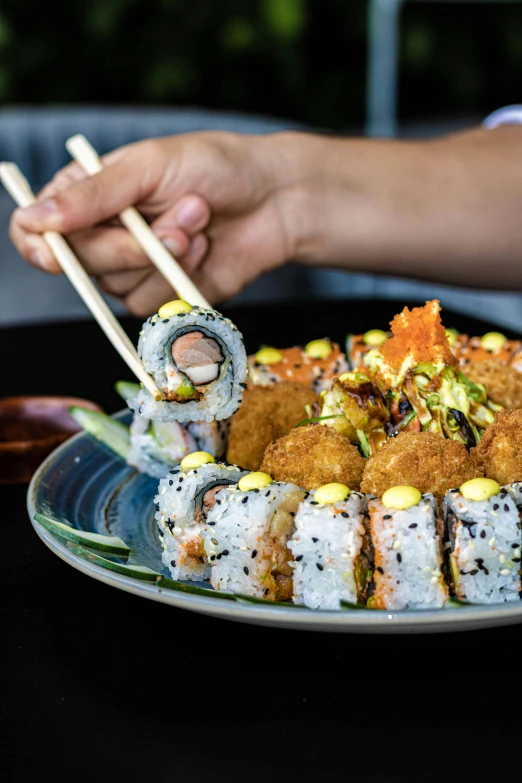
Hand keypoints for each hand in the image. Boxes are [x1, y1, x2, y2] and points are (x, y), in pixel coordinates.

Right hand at [10, 131, 301, 314]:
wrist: (275, 200)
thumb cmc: (215, 167)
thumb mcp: (149, 166)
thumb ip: (93, 195)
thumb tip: (34, 219)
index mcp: (90, 195)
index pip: (37, 233)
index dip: (41, 246)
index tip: (58, 251)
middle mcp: (105, 235)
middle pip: (80, 266)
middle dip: (129, 247)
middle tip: (172, 220)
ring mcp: (134, 267)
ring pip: (118, 289)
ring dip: (164, 258)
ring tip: (198, 222)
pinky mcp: (165, 293)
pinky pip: (153, 305)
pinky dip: (182, 277)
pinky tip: (206, 248)